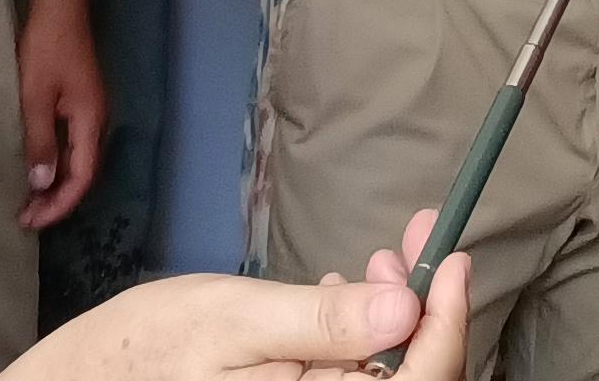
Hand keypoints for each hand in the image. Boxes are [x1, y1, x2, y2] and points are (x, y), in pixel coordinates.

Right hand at [0, 213, 471, 380]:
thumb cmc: (146, 351)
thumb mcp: (232, 319)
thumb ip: (320, 323)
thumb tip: (406, 311)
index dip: (448, 322)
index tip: (452, 258)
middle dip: (422, 313)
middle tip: (409, 246)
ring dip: (392, 322)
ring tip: (372, 266)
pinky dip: (359, 343)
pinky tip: (338, 303)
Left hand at [16, 5, 109, 228]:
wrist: (59, 8)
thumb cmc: (46, 49)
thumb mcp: (35, 97)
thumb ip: (40, 141)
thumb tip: (42, 184)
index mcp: (91, 122)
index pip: (82, 177)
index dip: (59, 204)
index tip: (33, 221)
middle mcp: (97, 122)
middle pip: (83, 174)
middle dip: (57, 201)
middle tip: (26, 220)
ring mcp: (90, 112)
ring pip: (78, 161)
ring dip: (55, 185)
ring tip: (28, 204)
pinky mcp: (80, 104)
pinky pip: (72, 146)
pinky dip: (55, 165)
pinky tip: (37, 171)